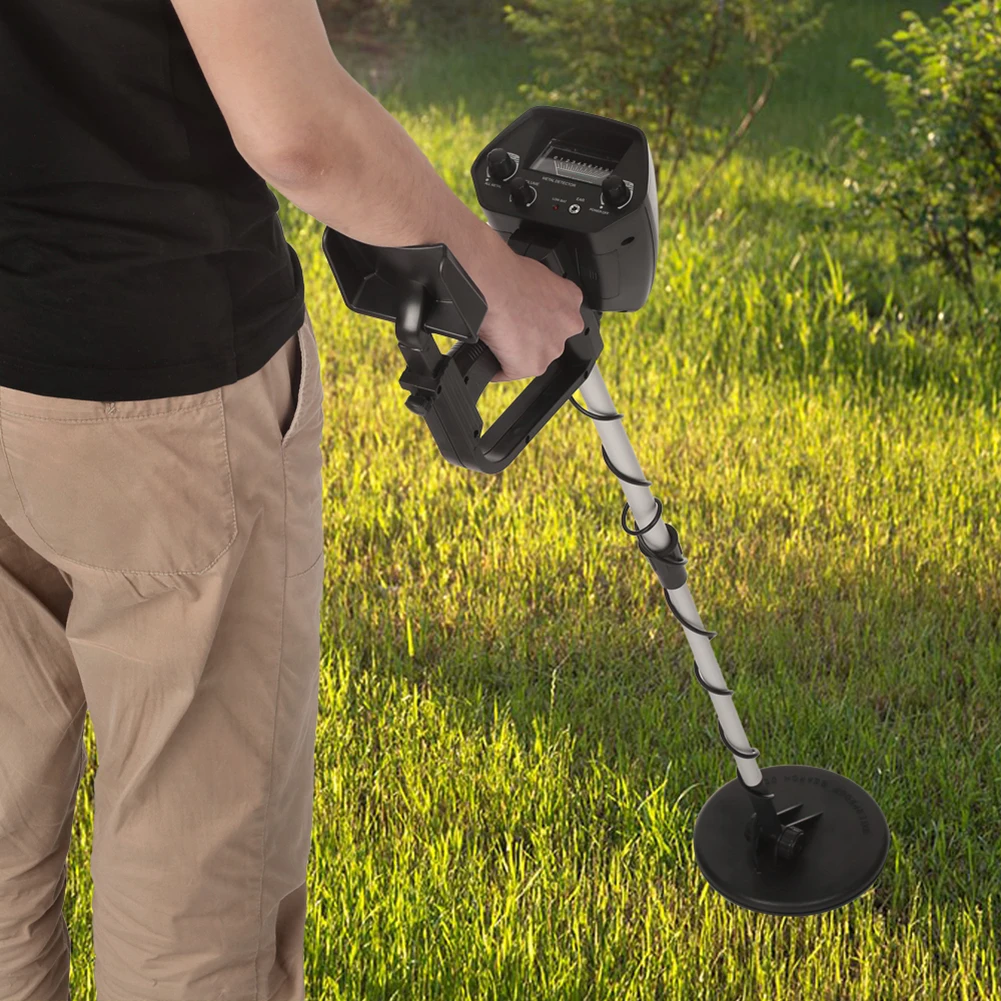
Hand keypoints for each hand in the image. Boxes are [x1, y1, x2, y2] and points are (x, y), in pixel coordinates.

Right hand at [474, 251, 585, 382]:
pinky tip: (489, 353)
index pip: (558, 319)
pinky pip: (510, 372)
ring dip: (515, 353)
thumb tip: (524, 301)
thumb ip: (537, 295)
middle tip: (508, 328)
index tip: (526, 320)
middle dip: (530, 339)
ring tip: (497, 337)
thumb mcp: (533, 275)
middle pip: (547, 341)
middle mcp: (568, 324)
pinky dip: (497, 368)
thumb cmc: (505, 272)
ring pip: (531, 358)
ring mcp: (552, 347)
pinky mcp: (532, 364)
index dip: (539, 321)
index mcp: (570, 298)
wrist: (492, 282)